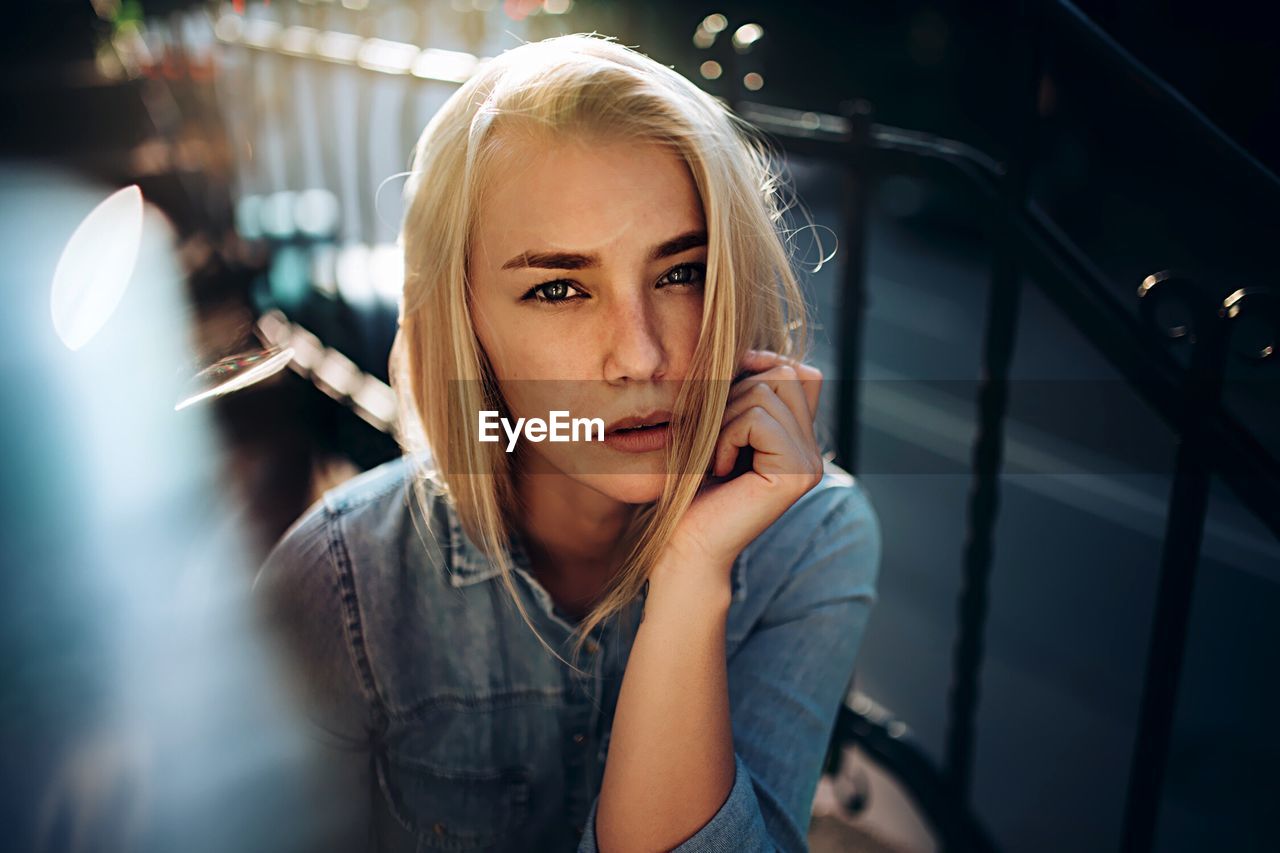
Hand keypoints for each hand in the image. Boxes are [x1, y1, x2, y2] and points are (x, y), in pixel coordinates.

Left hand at [660, 349, 824, 579]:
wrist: (685, 545)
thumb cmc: (690, 487)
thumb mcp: (717, 424)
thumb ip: (743, 391)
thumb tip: (756, 350)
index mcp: (798, 437)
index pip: (795, 370)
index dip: (757, 368)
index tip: (720, 401)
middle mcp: (813, 449)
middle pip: (783, 372)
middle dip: (735, 394)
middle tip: (716, 440)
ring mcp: (810, 461)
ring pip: (767, 391)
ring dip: (726, 419)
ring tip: (717, 458)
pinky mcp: (797, 473)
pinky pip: (758, 419)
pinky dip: (727, 437)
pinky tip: (721, 470)